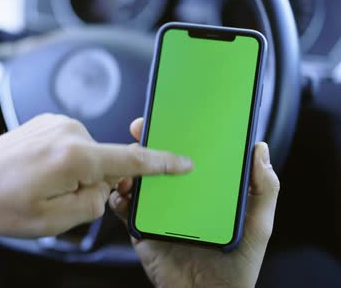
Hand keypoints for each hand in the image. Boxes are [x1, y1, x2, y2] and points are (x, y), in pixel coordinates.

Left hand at [0, 114, 192, 237]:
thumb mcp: (52, 220)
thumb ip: (91, 204)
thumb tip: (105, 189)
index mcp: (74, 156)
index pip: (129, 160)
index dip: (161, 164)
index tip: (184, 163)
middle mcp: (68, 131)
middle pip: (105, 163)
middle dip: (92, 186)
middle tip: (56, 201)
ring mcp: (56, 123)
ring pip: (87, 156)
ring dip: (75, 175)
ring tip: (39, 188)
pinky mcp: (46, 122)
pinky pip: (72, 146)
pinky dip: (65, 163)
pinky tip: (37, 174)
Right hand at [109, 118, 279, 287]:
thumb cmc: (237, 265)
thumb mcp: (258, 224)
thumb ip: (264, 189)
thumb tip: (259, 150)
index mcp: (203, 189)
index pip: (188, 154)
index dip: (178, 132)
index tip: (171, 116)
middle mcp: (178, 195)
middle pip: (157, 161)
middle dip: (146, 141)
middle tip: (140, 130)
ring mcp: (158, 210)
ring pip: (137, 179)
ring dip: (128, 166)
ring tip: (129, 163)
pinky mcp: (140, 227)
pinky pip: (123, 208)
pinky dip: (117, 197)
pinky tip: (122, 193)